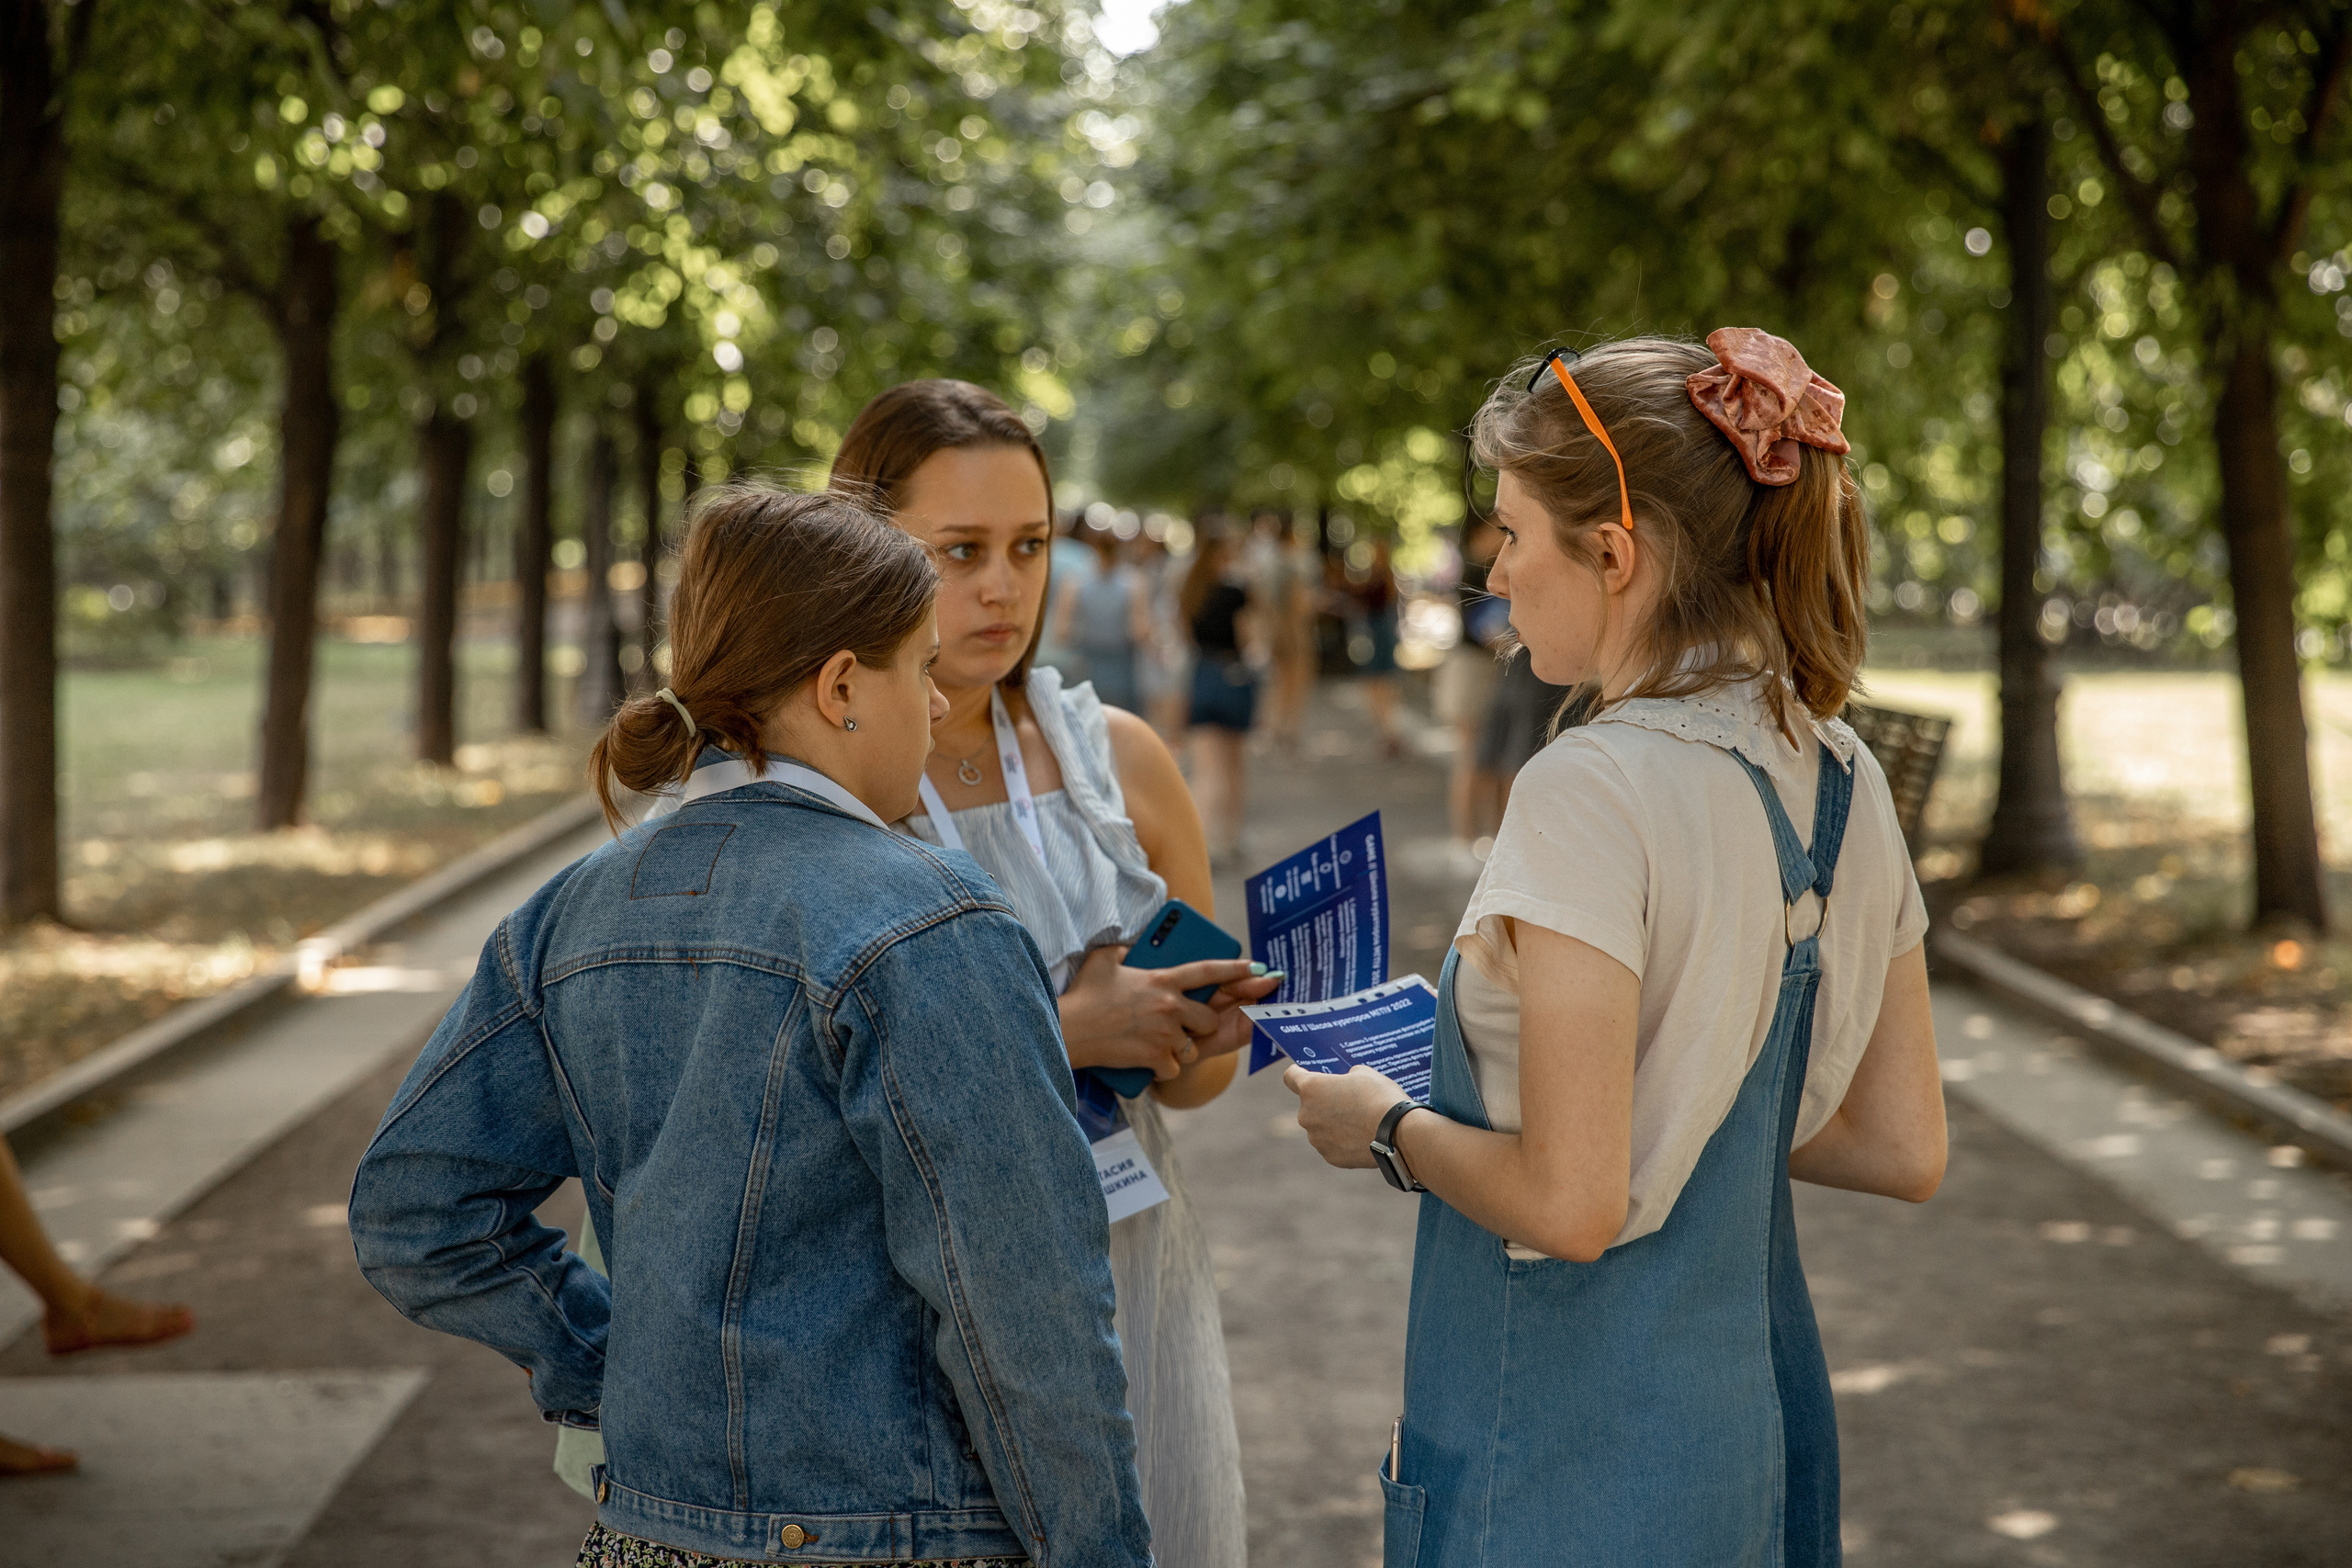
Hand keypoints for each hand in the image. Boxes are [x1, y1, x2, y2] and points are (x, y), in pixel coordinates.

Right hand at [1058, 948, 1273, 1079]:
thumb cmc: (1084, 994)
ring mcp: (1165, 1033)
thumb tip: (1131, 946)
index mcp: (1162, 980)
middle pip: (1209, 1017)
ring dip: (1179, 1047)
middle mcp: (1170, 1006)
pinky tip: (1143, 1059)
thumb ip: (1125, 949)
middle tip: (1177, 1024)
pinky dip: (1162, 1067)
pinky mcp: (1157, 1058)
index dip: (1236, 970)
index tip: (1258, 968)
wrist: (1069, 1030)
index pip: (1208, 971)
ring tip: (1153, 1041)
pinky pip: (1174, 1067)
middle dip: (1200, 1023)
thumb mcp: (1104, 959)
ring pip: (1193, 1045)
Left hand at [1282, 1063, 1413, 1170]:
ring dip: (1333, 1123)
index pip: (1290, 1077)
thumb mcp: (1365, 1073)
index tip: (1304, 1073)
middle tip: (1349, 1101)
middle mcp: (1306, 1115)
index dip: (1298, 1073)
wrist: (1398, 1134)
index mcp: (1311, 1089)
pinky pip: (1332, 1144)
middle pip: (1309, 1105)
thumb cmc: (1380, 1097)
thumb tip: (1346, 1083)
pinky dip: (1343, 1141)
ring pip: (1320, 1127)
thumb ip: (1347, 1076)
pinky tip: (1362, 1137)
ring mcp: (1317, 1139)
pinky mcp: (1330, 1157)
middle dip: (1325, 1102)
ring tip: (1360, 1121)